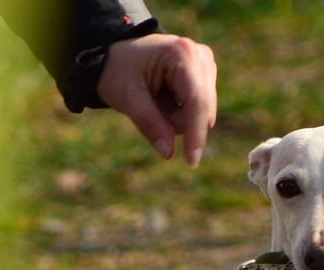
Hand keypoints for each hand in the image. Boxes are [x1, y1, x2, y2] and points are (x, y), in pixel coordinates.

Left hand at [96, 35, 217, 166]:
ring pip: (203, 117)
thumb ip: (149, 124)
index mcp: (182, 54)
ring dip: (177, 118)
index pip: (197, 101)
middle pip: (203, 113)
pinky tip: (165, 98)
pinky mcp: (206, 78)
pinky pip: (200, 114)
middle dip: (177, 121)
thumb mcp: (127, 97)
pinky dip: (180, 114)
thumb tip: (169, 153)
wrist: (117, 56)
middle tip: (151, 107)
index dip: (195, 133)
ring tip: (156, 100)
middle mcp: (201, 57)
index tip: (192, 161)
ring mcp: (206, 67)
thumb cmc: (118, 70)